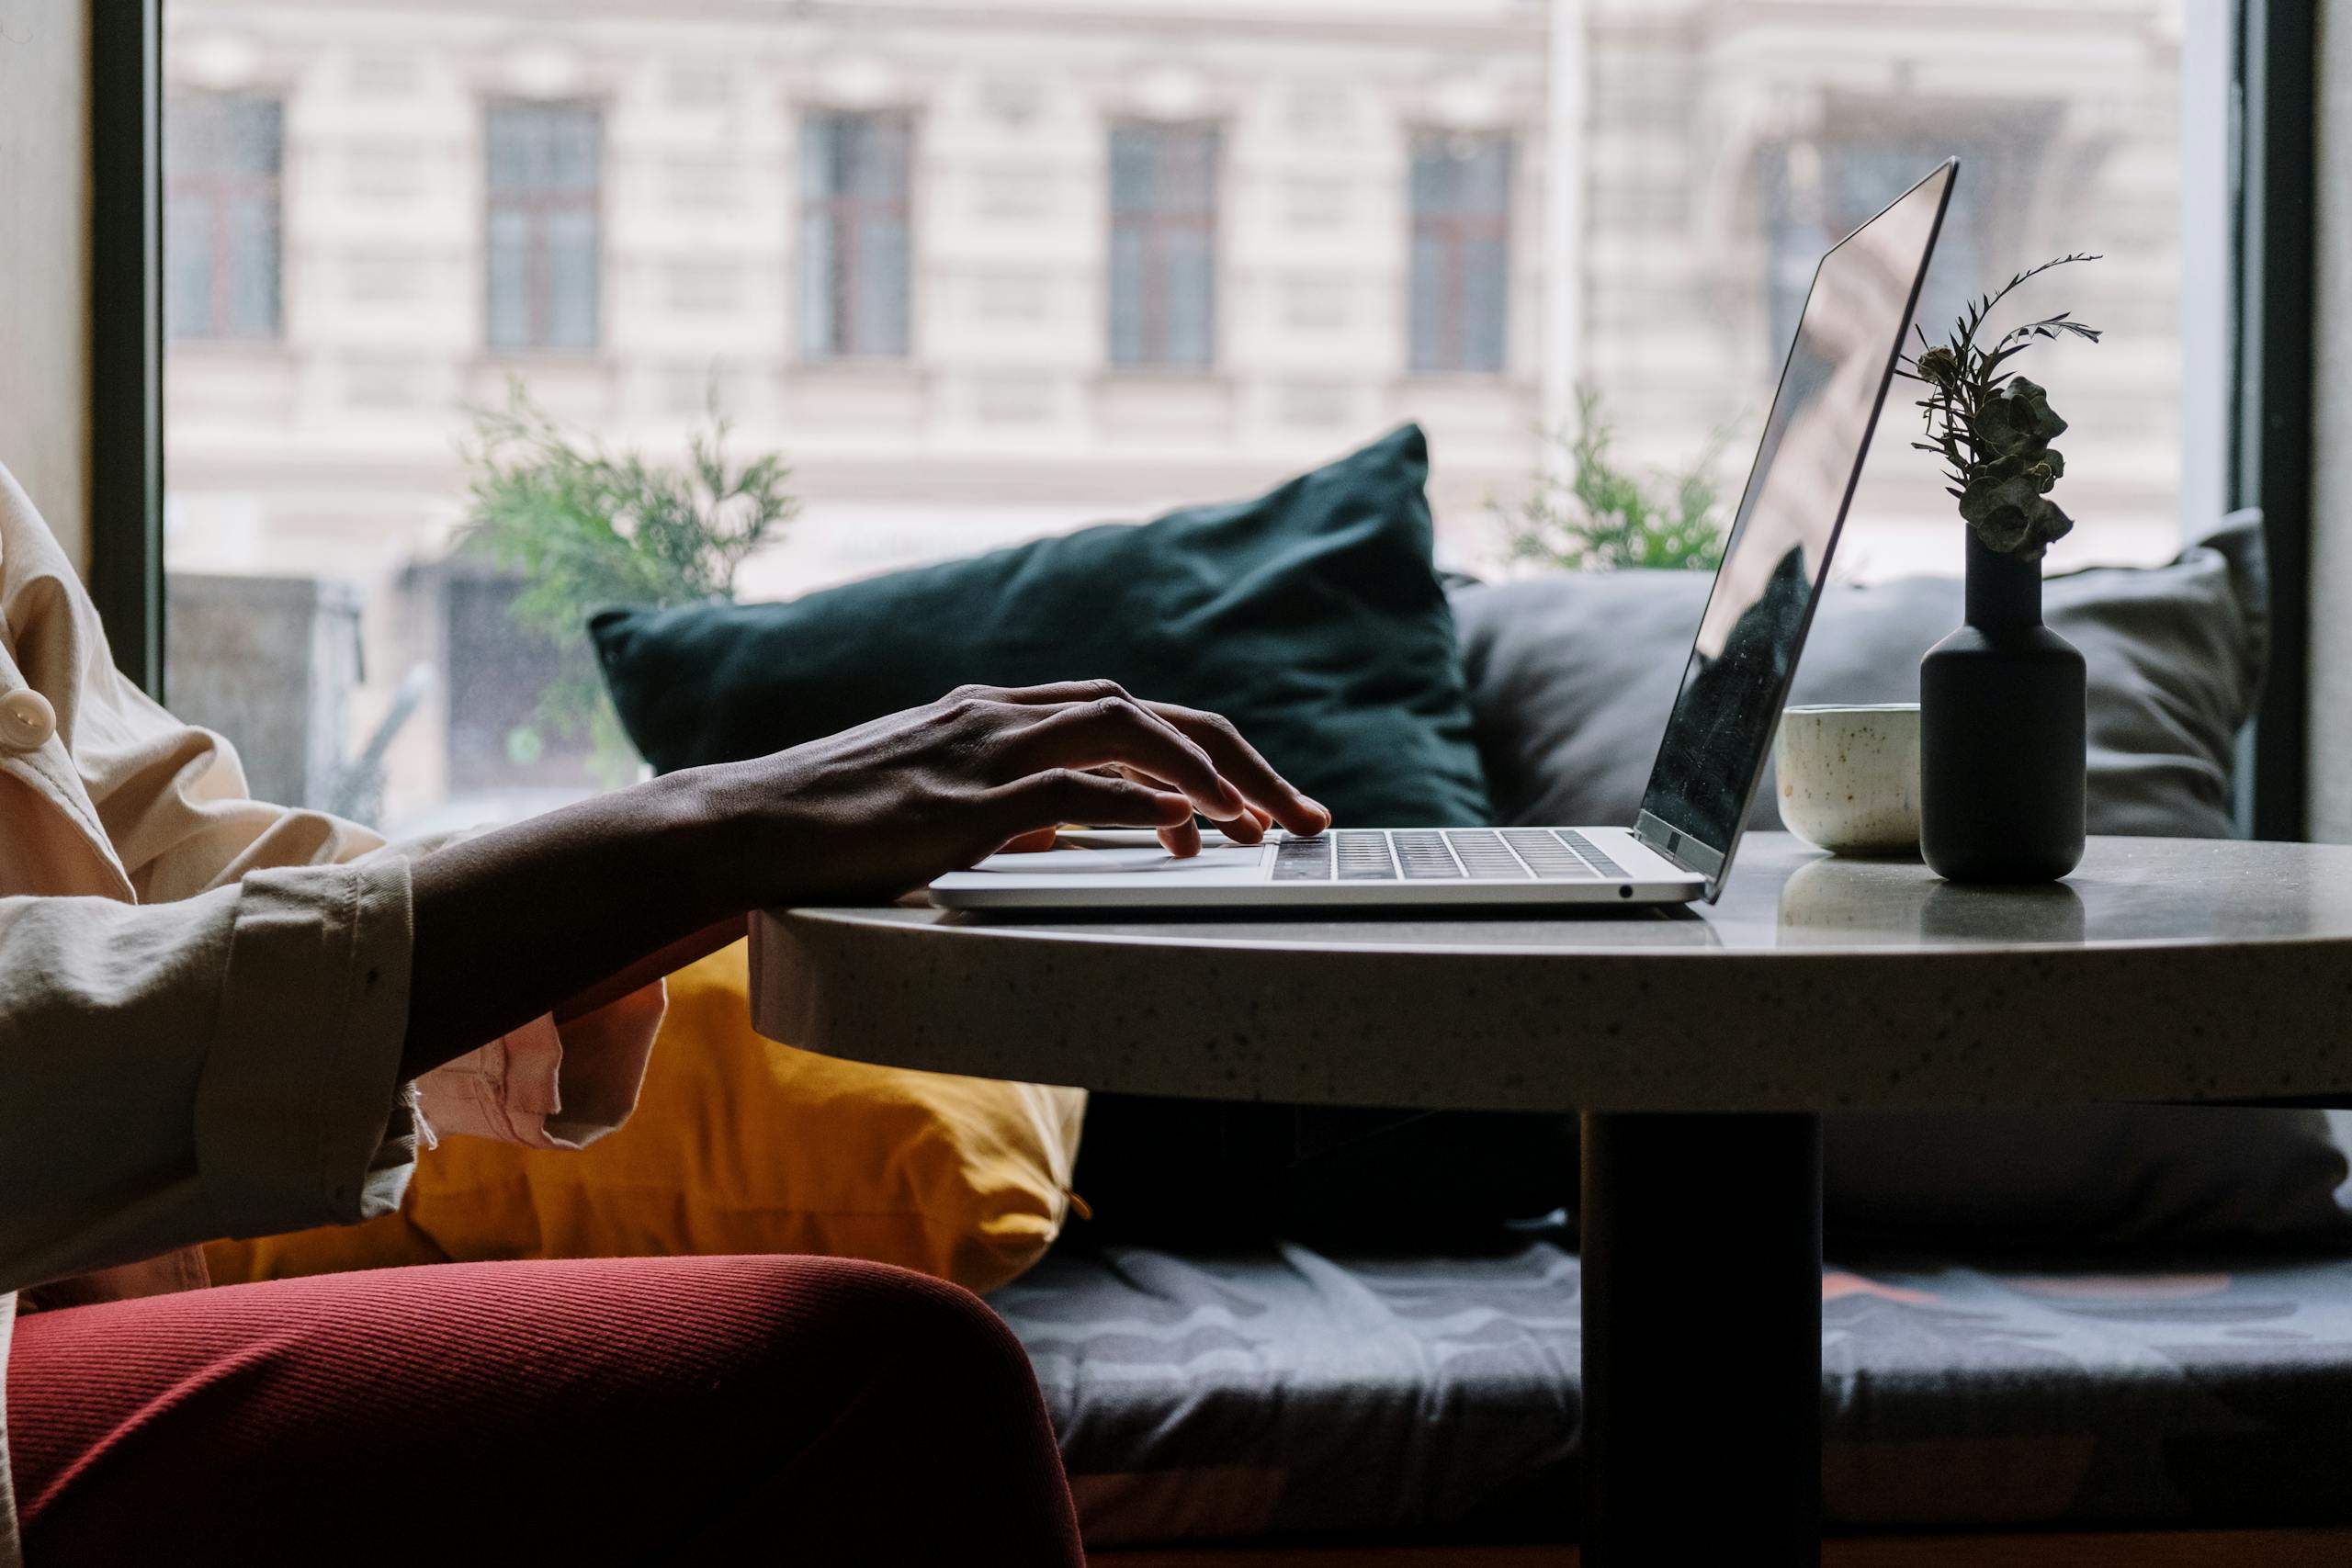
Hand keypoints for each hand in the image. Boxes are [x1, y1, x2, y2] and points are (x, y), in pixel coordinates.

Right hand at [699, 680, 1330, 904]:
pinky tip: (1182, 824)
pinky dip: (1133, 800)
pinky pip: (1065, 789)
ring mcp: (978, 751)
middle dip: (1239, 758)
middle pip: (1151, 710)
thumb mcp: (938, 803)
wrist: (739, 826)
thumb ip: (1007, 805)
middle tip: (1304, 815)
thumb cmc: (831, 825)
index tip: (1262, 801)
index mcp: (999, 712)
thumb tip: (1068, 830)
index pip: (1131, 711)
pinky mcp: (955, 802)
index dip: (1208, 749)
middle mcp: (1000, 714)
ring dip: (1206, 772)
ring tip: (1261, 823)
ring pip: (1122, 728)